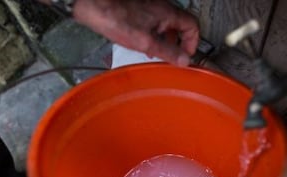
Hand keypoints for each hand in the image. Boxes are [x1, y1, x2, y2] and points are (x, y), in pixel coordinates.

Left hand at [73, 0, 198, 65]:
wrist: (94, 5)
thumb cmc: (116, 18)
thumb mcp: (146, 42)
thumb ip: (167, 51)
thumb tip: (184, 61)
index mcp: (168, 13)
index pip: (193, 25)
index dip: (193, 43)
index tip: (185, 56)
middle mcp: (161, 7)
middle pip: (180, 25)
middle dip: (178, 43)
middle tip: (172, 57)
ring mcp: (149, 7)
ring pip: (165, 25)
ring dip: (165, 40)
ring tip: (156, 53)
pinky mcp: (138, 10)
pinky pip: (153, 23)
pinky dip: (153, 35)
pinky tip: (142, 44)